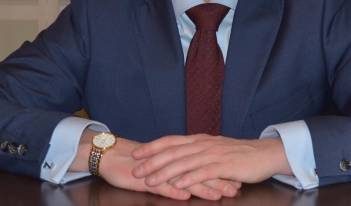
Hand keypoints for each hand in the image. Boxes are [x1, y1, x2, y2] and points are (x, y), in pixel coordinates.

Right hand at [71, 131, 239, 199]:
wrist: (112, 155)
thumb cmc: (137, 164)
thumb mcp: (161, 168)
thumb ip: (179, 172)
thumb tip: (199, 178)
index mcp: (176, 158)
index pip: (203, 165)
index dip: (220, 172)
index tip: (238, 179)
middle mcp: (171, 162)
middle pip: (198, 171)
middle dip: (219, 180)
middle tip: (236, 187)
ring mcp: (158, 170)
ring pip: (184, 178)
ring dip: (203, 186)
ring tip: (219, 194)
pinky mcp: (145, 178)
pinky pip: (161, 185)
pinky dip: (174, 189)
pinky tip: (185, 195)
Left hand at [131, 134, 291, 189]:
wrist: (264, 154)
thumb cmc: (239, 155)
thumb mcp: (215, 149)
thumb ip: (197, 152)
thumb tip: (179, 157)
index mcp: (200, 140)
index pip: (171, 140)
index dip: (153, 146)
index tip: (136, 153)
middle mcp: (204, 144)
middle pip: (173, 151)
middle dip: (152, 161)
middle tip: (135, 170)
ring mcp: (214, 154)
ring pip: (185, 162)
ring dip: (165, 172)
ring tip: (151, 180)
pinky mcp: (225, 166)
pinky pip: (203, 172)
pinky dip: (189, 179)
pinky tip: (178, 185)